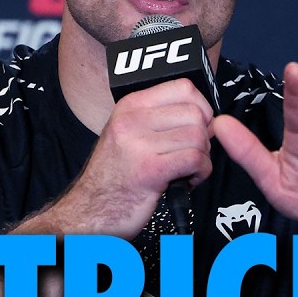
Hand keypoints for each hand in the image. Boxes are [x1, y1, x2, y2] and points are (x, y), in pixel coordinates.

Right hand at [53, 78, 213, 238]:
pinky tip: (186, 181)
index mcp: (130, 105)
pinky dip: (200, 173)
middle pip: (196, 113)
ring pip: (198, 137)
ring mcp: (139, 144)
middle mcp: (132, 119)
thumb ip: (161, 119)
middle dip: (204, 136)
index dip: (202, 107)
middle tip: (191, 154)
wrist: (91, 209)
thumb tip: (206, 116)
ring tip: (186, 170)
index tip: (198, 126)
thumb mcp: (130, 133)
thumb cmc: (115, 175)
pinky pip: (195, 159)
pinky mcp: (150, 170)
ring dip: (202, 157)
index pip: (183, 87)